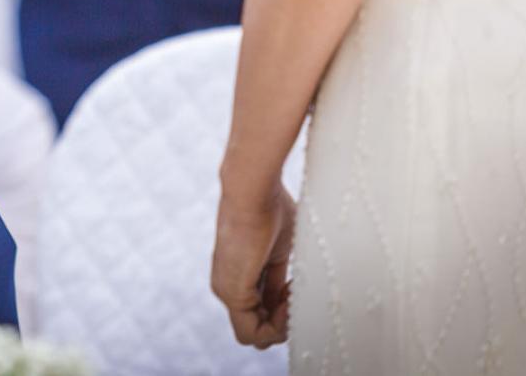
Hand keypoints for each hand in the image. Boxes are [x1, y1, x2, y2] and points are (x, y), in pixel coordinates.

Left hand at [211, 184, 295, 348]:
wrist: (254, 190)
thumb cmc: (270, 208)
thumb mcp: (280, 249)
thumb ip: (278, 275)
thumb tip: (292, 294)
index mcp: (239, 274)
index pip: (261, 313)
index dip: (285, 311)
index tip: (298, 289)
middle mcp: (227, 286)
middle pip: (258, 329)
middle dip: (284, 322)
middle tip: (297, 297)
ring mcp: (226, 291)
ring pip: (255, 336)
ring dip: (282, 326)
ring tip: (294, 298)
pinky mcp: (231, 292)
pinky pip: (252, 332)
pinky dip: (276, 326)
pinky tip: (288, 300)